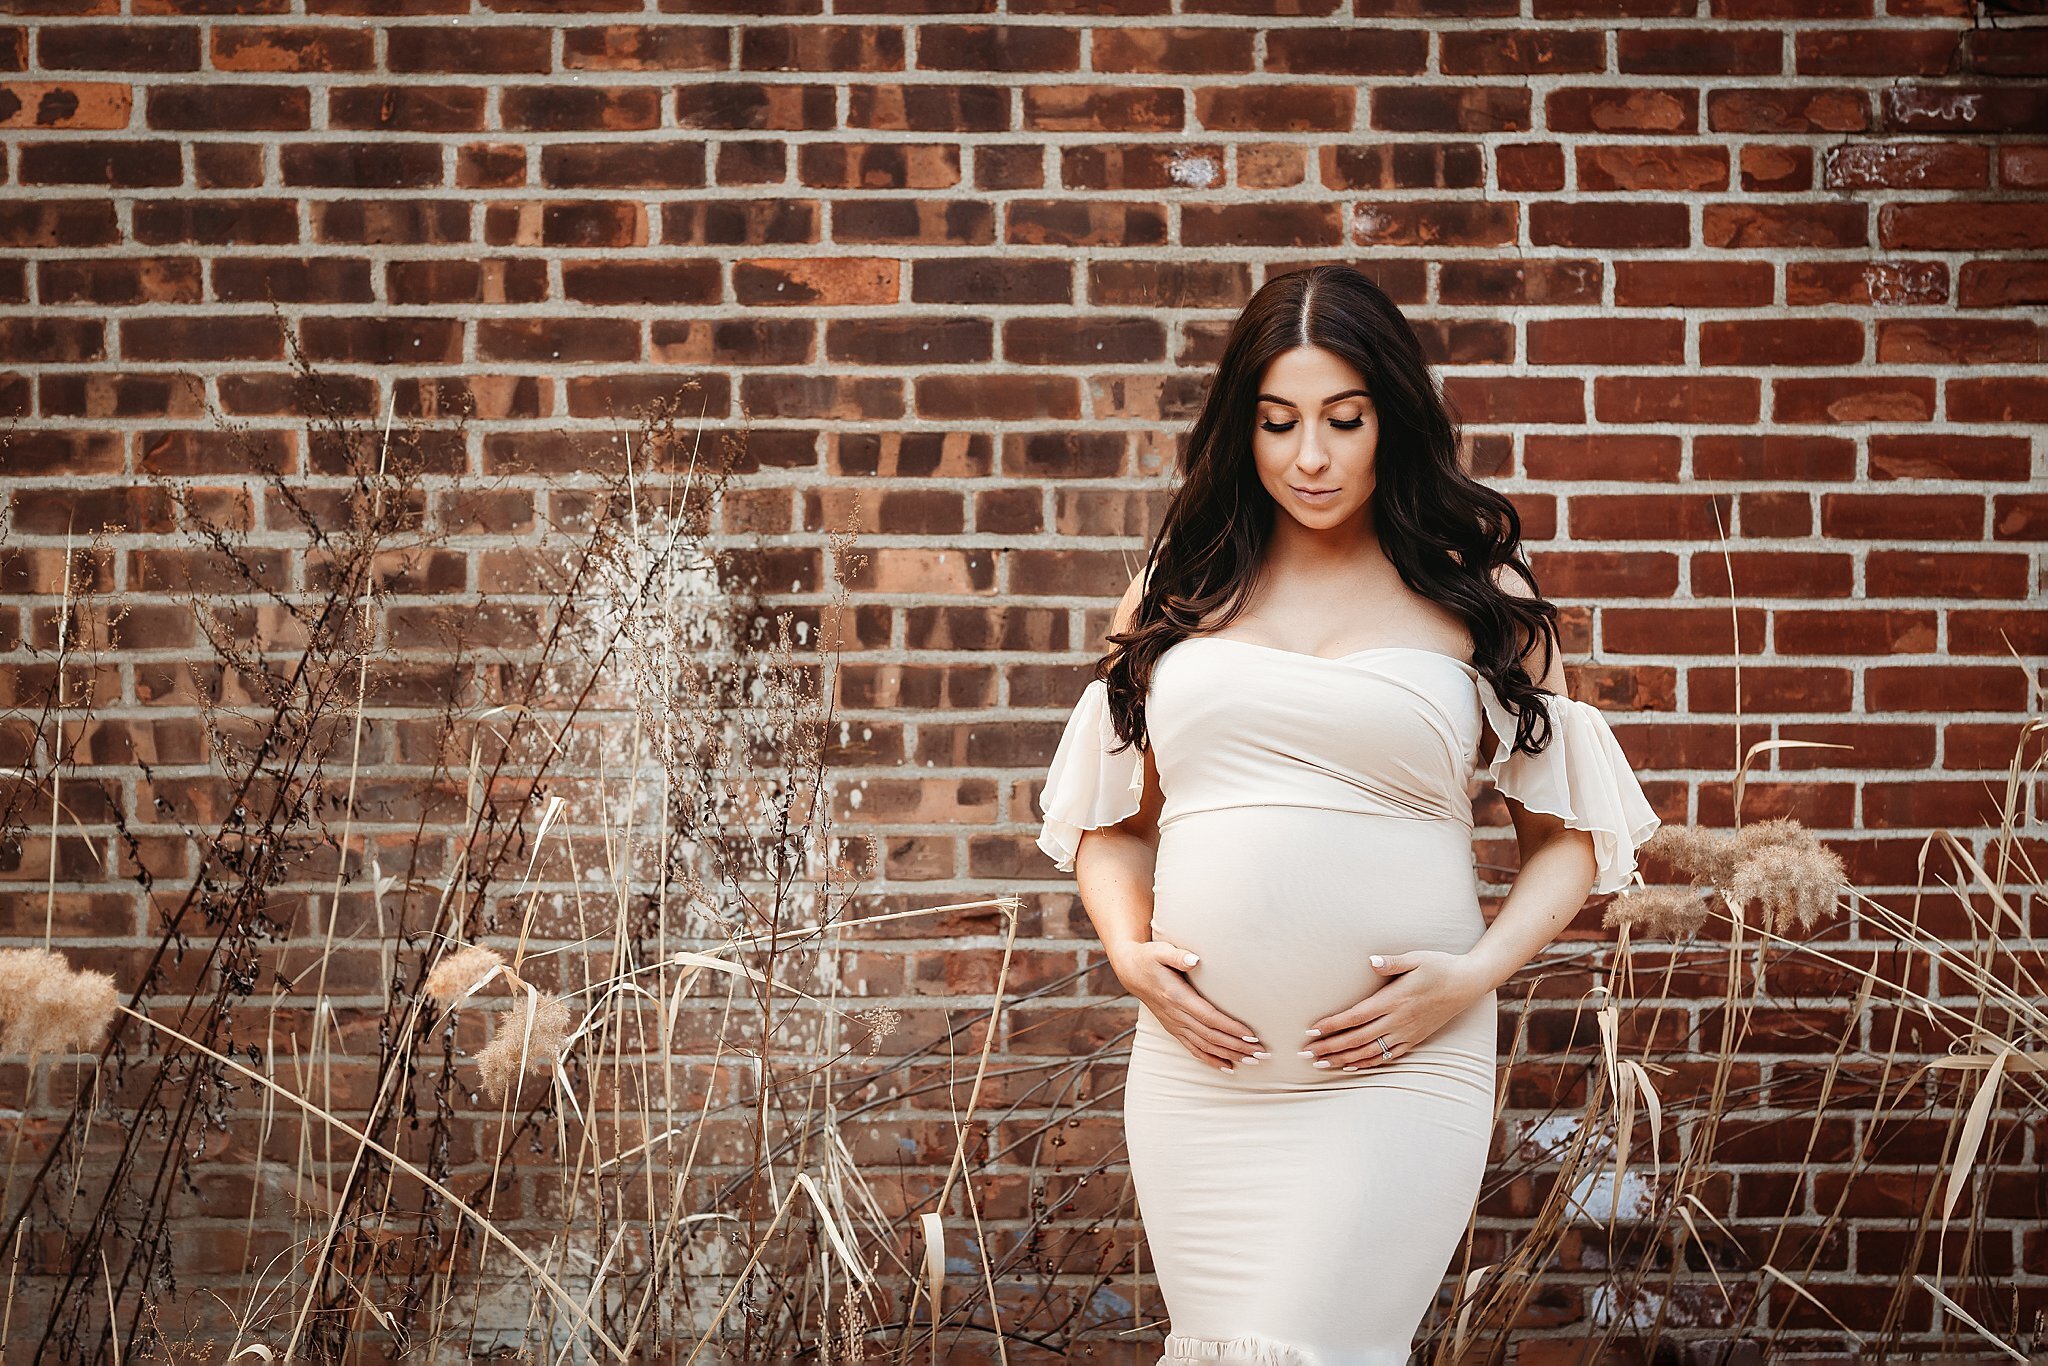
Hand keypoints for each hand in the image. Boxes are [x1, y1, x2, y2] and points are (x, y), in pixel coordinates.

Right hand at [1110, 940, 1265, 1074]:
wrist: (1130, 971)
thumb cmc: (1149, 958)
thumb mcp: (1160, 951)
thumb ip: (1177, 955)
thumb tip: (1195, 960)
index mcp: (1176, 996)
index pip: (1209, 1017)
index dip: (1230, 1028)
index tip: (1251, 1035)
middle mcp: (1176, 1015)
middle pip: (1211, 1036)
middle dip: (1238, 1046)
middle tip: (1262, 1053)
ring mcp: (1174, 1024)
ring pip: (1205, 1046)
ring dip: (1229, 1055)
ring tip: (1253, 1062)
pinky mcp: (1173, 1029)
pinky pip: (1193, 1049)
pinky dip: (1211, 1060)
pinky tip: (1228, 1068)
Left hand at [1299, 951, 1488, 1072]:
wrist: (1467, 984)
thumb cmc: (1439, 966)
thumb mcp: (1417, 958)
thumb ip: (1392, 962)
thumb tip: (1371, 961)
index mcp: (1394, 1000)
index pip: (1356, 1016)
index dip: (1333, 1025)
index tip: (1312, 1031)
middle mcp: (1398, 1020)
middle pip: (1357, 1038)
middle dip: (1330, 1047)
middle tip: (1306, 1053)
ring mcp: (1406, 1032)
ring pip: (1369, 1051)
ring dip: (1343, 1059)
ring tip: (1321, 1064)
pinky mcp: (1414, 1039)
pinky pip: (1387, 1056)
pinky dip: (1367, 1063)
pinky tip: (1351, 1067)